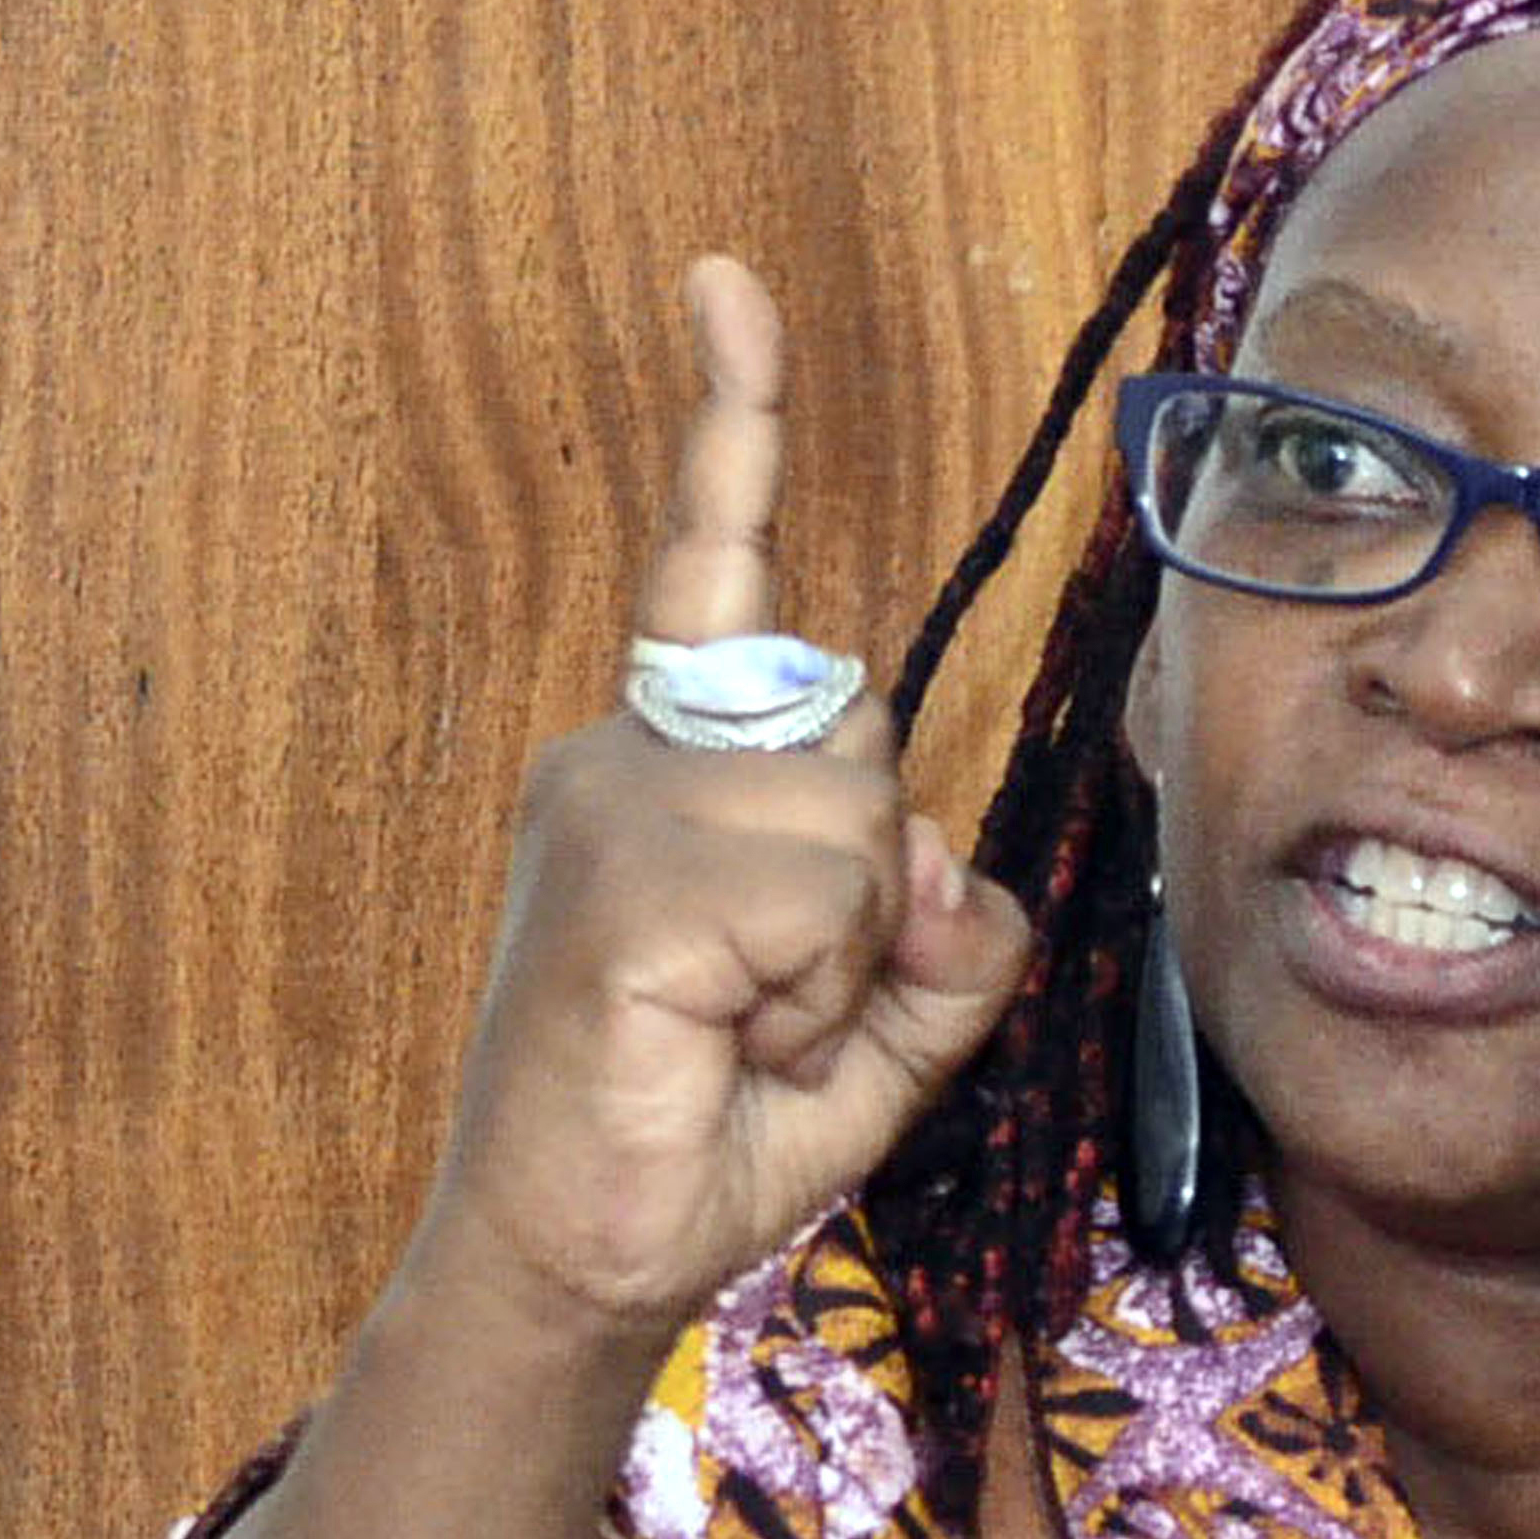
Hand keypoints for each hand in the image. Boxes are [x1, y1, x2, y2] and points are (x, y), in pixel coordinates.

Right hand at [414, 257, 1032, 1340]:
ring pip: (859, 818)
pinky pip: (821, 894)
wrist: (589, 1257)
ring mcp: (609, 807)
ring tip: (747, 1029)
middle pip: (867, 734)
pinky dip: (812, 990)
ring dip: (845, 957)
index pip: (720, 559)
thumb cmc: (718, 1127)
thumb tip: (950, 859)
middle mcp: (624, 753)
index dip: (735, 419)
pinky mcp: (620, 884)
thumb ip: (950, 934)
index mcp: (676, 761)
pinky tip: (723, 1038)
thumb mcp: (886, 1026)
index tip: (727, 281)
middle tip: (779, 1009)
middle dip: (877, 890)